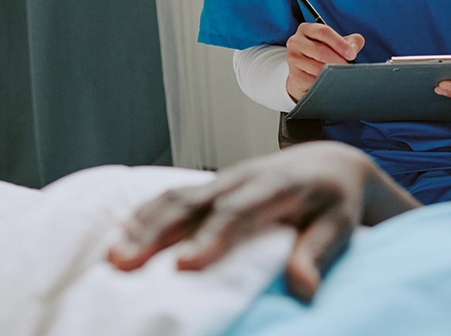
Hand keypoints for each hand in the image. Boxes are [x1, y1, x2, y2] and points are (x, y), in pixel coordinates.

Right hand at [107, 143, 419, 301]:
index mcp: (276, 188)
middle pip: (193, 203)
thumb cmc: (335, 201)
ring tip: (111, 256)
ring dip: (141, 225)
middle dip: (155, 233)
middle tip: (122, 264)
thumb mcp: (339, 226)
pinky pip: (173, 194)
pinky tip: (121, 234)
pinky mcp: (213, 184)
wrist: (332, 162)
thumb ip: (317, 253)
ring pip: (176, 197)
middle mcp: (243, 179)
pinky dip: (145, 213)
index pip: (237, 212)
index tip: (184, 267)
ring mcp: (224, 179)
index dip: (209, 238)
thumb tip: (303, 288)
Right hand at [286, 23, 364, 101]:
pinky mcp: (294, 75)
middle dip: (339, 61)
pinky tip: (328, 81)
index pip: (324, 32)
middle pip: (321, 51)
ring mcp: (293, 58)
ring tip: (340, 74)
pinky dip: (323, 82)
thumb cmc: (322, 55)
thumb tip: (354, 48)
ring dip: (332, 73)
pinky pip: (312, 80)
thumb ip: (351, 42)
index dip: (340, 43)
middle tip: (348, 67)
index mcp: (307, 29)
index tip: (351, 54)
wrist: (303, 72)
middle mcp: (296, 41)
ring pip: (317, 67)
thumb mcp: (336, 44)